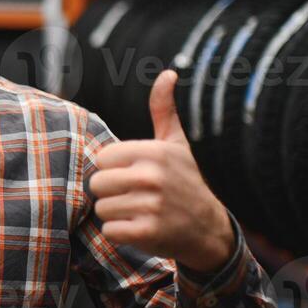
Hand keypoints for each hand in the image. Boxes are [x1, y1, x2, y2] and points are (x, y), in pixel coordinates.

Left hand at [86, 69, 235, 272]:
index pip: (102, 158)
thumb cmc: (186, 182)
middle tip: (136, 196)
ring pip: (102, 208)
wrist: (209, 230)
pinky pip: (110, 231)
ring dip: (116, 214)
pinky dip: (121, 234)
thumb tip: (168, 73)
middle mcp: (153, 176)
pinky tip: (141, 228)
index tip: (135, 174)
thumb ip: (164, 110)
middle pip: (97, 183)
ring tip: (140, 212)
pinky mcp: (148, 233)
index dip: (114, 169)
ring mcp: (151, 206)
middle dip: (112, 192)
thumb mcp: (176, 144)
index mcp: (154, 152)